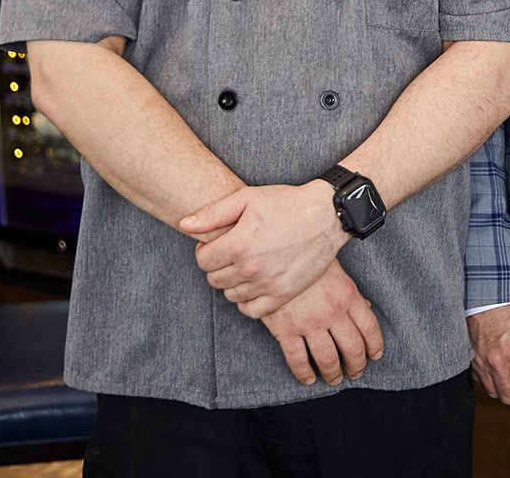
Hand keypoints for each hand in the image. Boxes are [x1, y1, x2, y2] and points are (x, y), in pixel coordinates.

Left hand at [181, 182, 346, 318]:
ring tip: (243, 266)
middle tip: (229, 254)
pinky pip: (252, 310)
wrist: (326, 215)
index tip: (214, 244)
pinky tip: (252, 284)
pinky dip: (246, 301)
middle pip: (214, 279)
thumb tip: (184, 225)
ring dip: (231, 282)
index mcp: (239, 244)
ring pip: (231, 295)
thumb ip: (212, 214)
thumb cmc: (287, 203)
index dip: (204, 251)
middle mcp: (251, 268)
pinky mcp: (283, 294)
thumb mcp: (247, 198)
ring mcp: (268, 284)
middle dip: (217, 266)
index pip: (202, 261)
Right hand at [262, 260, 384, 386]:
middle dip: (357, 365)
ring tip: (335, 379)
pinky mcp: (285, 330)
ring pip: (328, 359)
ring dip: (333, 373)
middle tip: (356, 372)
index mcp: (347, 295)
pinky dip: (304, 373)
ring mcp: (309, 323)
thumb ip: (351, 292)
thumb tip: (367, 307)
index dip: (375, 346)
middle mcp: (332, 312)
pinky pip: (297, 359)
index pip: (369, 328)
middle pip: (352, 348)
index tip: (374, 356)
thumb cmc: (307, 260)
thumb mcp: (336, 270)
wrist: (274, 256)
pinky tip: (308, 379)